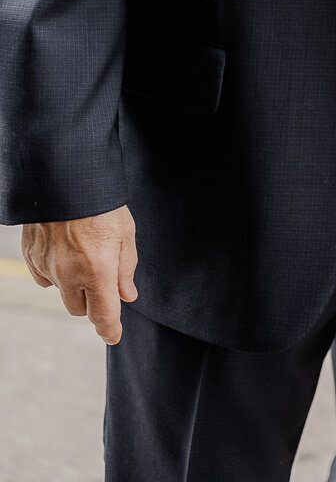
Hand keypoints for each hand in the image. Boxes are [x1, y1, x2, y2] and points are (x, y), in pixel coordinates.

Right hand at [22, 206, 137, 345]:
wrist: (65, 177)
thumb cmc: (101, 202)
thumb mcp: (125, 232)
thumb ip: (126, 268)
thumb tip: (127, 296)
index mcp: (97, 271)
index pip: (103, 315)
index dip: (110, 330)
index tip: (113, 336)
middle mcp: (69, 275)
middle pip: (80, 309)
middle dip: (92, 301)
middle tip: (102, 278)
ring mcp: (47, 267)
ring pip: (61, 293)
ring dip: (73, 285)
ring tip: (83, 253)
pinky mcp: (31, 257)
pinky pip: (44, 278)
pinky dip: (55, 272)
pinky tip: (64, 250)